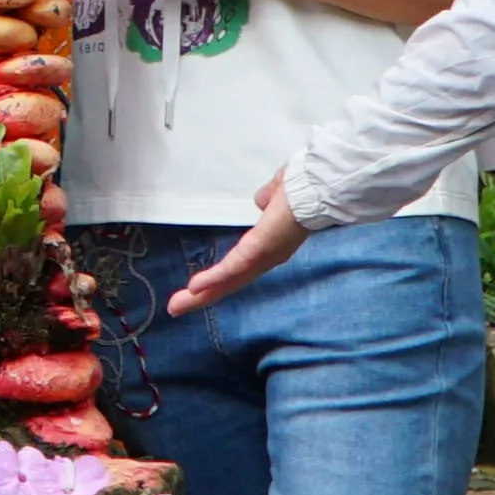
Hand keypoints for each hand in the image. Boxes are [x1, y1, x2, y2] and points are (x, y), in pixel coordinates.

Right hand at [175, 192, 310, 308]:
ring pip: (228, 280)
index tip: (198, 288)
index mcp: (270, 245)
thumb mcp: (277, 193)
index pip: (239, 267)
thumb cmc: (302, 186)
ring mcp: (262, 257)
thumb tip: (262, 200)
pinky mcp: (258, 251)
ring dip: (202, 294)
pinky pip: (232, 268)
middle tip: (177, 307)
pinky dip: (213, 278)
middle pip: (230, 282)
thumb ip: (268, 198)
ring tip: (178, 306)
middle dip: (202, 296)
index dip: (218, 278)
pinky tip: (194, 287)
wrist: (316, 187)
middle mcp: (266, 258)